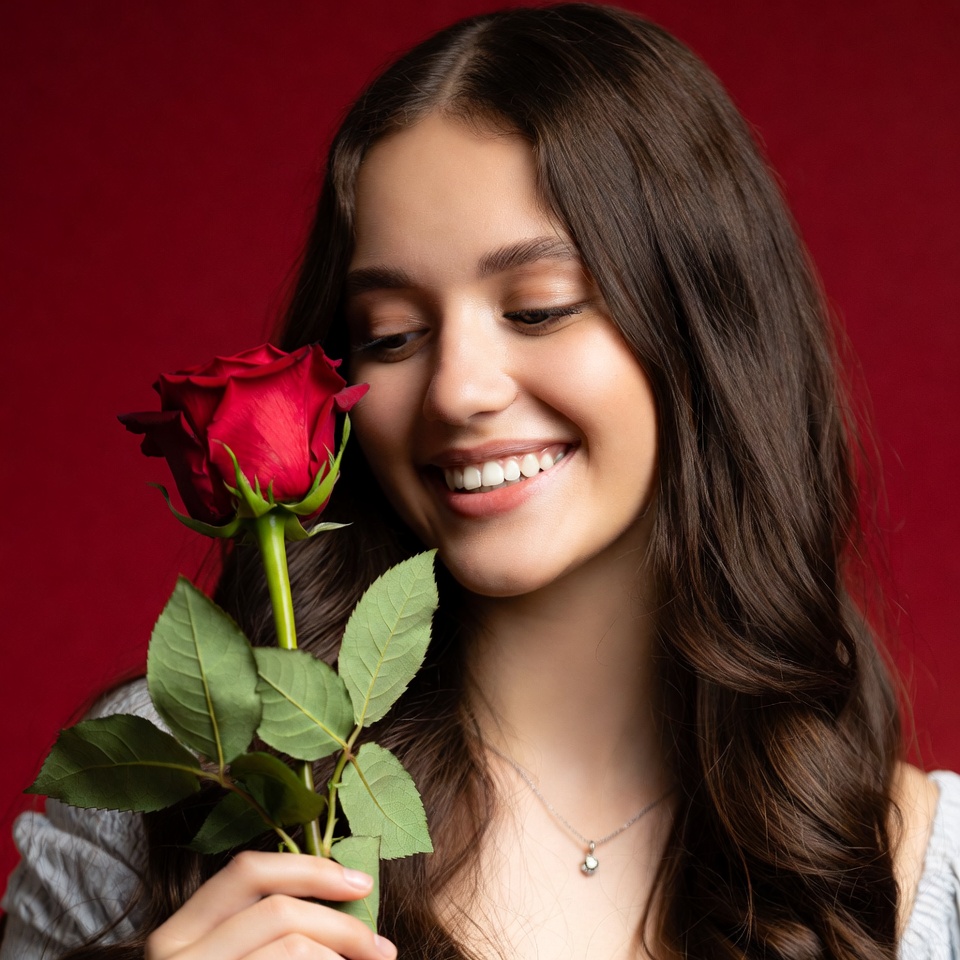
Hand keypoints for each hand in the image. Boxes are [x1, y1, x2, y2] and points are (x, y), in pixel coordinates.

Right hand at [144, 851, 396, 959]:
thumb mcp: (235, 958)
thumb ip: (269, 931)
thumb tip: (345, 897)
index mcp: (182, 930)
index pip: (249, 872)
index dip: (309, 868)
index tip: (360, 883)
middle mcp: (177, 953)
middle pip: (277, 909)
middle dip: (341, 923)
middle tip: (381, 948)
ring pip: (290, 947)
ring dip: (341, 953)